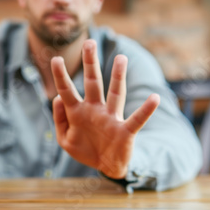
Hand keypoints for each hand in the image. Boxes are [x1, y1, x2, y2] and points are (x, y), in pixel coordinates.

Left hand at [50, 39, 159, 178]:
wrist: (105, 167)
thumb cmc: (85, 149)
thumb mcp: (64, 138)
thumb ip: (59, 118)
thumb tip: (56, 98)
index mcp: (78, 112)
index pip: (67, 90)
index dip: (61, 76)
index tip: (55, 58)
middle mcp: (94, 110)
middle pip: (92, 83)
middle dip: (90, 63)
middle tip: (89, 42)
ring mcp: (110, 119)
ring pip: (115, 94)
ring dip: (118, 77)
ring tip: (122, 58)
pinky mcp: (125, 131)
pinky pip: (137, 119)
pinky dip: (146, 109)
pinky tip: (154, 98)